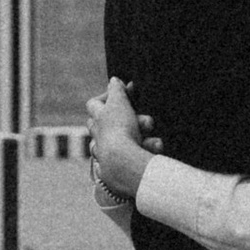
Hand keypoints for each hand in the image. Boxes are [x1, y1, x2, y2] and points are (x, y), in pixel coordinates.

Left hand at [87, 73, 159, 206]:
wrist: (123, 163)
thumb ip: (117, 90)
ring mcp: (108, 154)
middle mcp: (99, 137)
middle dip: (136, 122)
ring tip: (155, 141)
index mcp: (97, 119)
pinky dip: (147, 155)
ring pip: (128, 142)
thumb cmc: (120, 131)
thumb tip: (114, 80)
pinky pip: (134, 159)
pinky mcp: (119, 170)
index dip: (108, 96)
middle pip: (114, 123)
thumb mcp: (119, 102)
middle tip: (148, 123)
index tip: (126, 92)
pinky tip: (155, 152)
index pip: (94, 104)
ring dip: (146, 140)